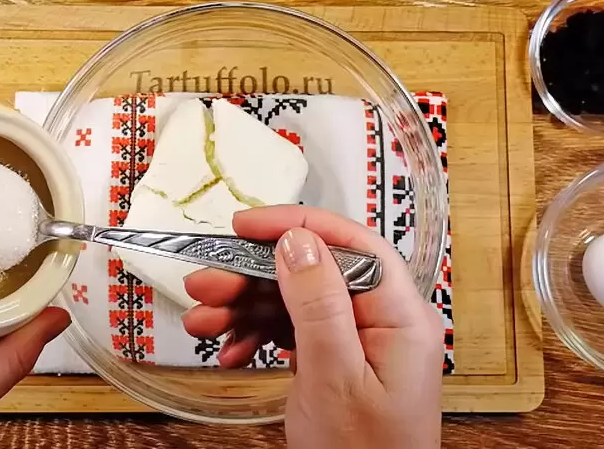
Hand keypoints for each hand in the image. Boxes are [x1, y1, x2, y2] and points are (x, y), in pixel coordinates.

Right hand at [182, 206, 441, 447]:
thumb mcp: (336, 378)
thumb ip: (319, 305)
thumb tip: (297, 239)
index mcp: (400, 315)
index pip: (350, 244)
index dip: (295, 226)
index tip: (244, 225)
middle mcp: (383, 320)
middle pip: (314, 271)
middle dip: (253, 275)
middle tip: (206, 283)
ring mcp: (359, 341)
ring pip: (295, 301)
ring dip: (244, 308)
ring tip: (202, 321)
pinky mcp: (337, 360)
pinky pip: (293, 331)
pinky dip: (257, 336)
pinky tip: (229, 350)